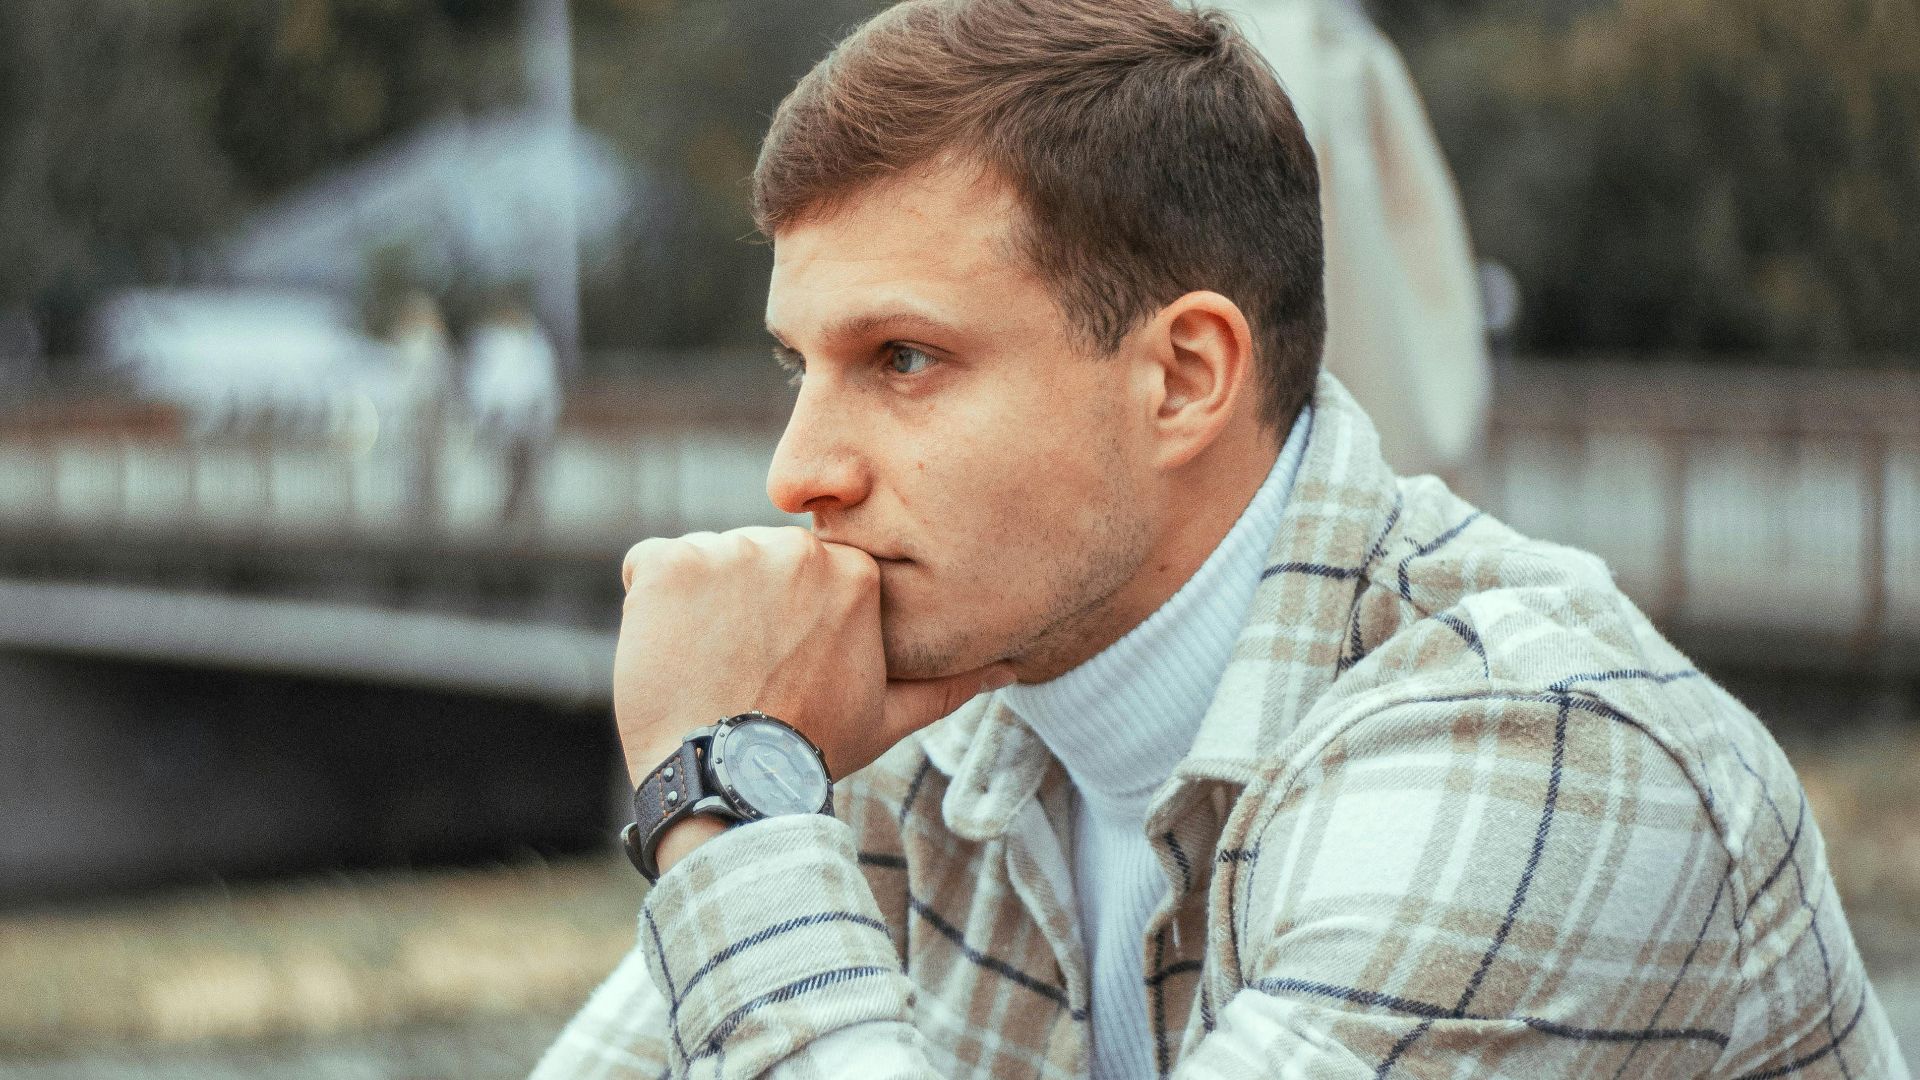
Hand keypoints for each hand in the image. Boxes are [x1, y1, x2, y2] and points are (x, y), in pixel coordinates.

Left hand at [613, 526, 1014, 789]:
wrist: (729, 780)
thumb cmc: (808, 749)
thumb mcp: (889, 718)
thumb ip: (946, 684)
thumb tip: (1011, 668)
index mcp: (851, 573)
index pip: (803, 574)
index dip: (785, 620)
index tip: (777, 665)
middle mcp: (793, 548)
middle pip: (752, 562)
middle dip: (742, 607)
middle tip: (740, 673)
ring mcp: (727, 551)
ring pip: (702, 565)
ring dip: (696, 608)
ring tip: (706, 670)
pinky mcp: (667, 564)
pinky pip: (646, 567)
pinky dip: (647, 605)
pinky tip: (666, 654)